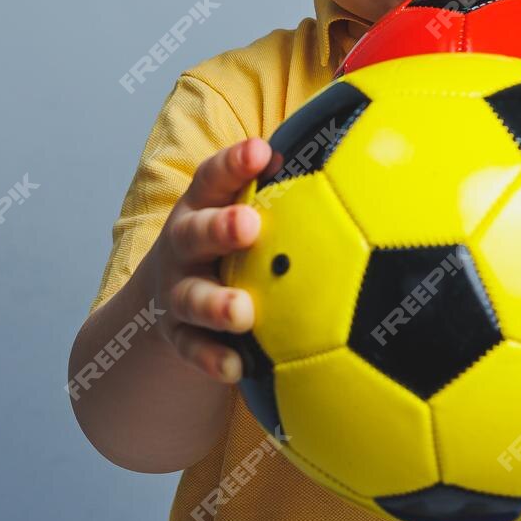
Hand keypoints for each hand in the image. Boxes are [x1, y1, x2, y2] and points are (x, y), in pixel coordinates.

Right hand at [138, 137, 269, 383]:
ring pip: (191, 297)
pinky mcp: (178, 335)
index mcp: (202, 207)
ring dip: (215, 304)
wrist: (168, 297)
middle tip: (249, 225)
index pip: (213, 179)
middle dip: (220, 228)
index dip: (234, 164)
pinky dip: (212, 359)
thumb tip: (352, 152)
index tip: (261, 152)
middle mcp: (184, 246)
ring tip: (242, 312)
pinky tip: (236, 369)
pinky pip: (193, 349)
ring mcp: (177, 291)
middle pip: (195, 233)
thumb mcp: (239, 208)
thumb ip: (281, 187)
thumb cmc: (226, 244)